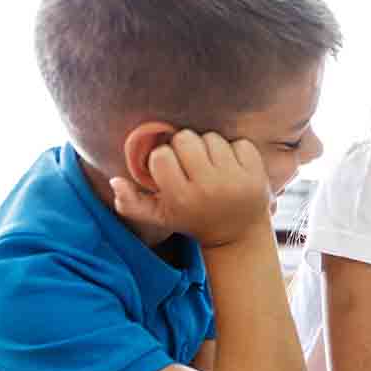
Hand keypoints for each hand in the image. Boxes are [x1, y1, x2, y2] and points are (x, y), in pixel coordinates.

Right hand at [110, 130, 271, 247]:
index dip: (163, 157)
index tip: (171, 169)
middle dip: (185, 146)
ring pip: (212, 137)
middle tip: (191, 163)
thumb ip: (130, 203)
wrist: (238, 233)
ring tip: (211, 166)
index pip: (161, 155)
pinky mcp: (256, 173)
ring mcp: (234, 180)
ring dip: (210, 147)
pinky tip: (232, 167)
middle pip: (186, 138)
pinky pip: (239, 142)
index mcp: (181, 198)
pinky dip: (235, 150)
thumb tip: (114, 181)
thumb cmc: (193, 219)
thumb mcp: (161, 217)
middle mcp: (208, 188)